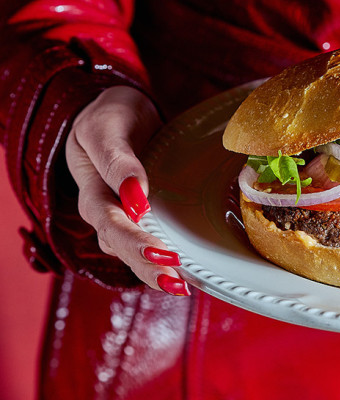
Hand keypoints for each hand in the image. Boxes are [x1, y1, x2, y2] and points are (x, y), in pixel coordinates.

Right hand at [65, 86, 188, 294]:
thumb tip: (136, 195)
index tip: (160, 250)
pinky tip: (188, 276)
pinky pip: (149, 247)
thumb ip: (118, 160)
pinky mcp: (143, 220)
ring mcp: (123, 218)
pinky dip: (165, 263)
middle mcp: (105, 211)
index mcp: (92, 190)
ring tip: (182, 287)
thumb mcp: (107, 127)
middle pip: (121, 246)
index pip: (109, 221)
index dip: (132, 238)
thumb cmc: (110, 117)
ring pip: (133, 254)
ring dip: (155, 273)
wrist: (118, 112)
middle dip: (147, 266)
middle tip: (176, 282)